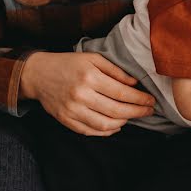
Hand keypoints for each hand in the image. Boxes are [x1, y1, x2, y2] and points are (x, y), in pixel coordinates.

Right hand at [20, 51, 155, 135]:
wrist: (38, 74)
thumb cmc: (69, 63)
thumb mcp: (93, 58)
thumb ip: (115, 71)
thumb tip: (135, 83)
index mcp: (90, 77)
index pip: (122, 93)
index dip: (140, 99)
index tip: (151, 101)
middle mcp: (81, 95)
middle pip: (116, 111)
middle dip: (137, 112)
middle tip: (148, 111)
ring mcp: (72, 110)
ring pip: (104, 124)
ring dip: (123, 122)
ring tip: (132, 116)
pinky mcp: (65, 120)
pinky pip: (90, 131)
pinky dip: (106, 131)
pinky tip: (116, 126)